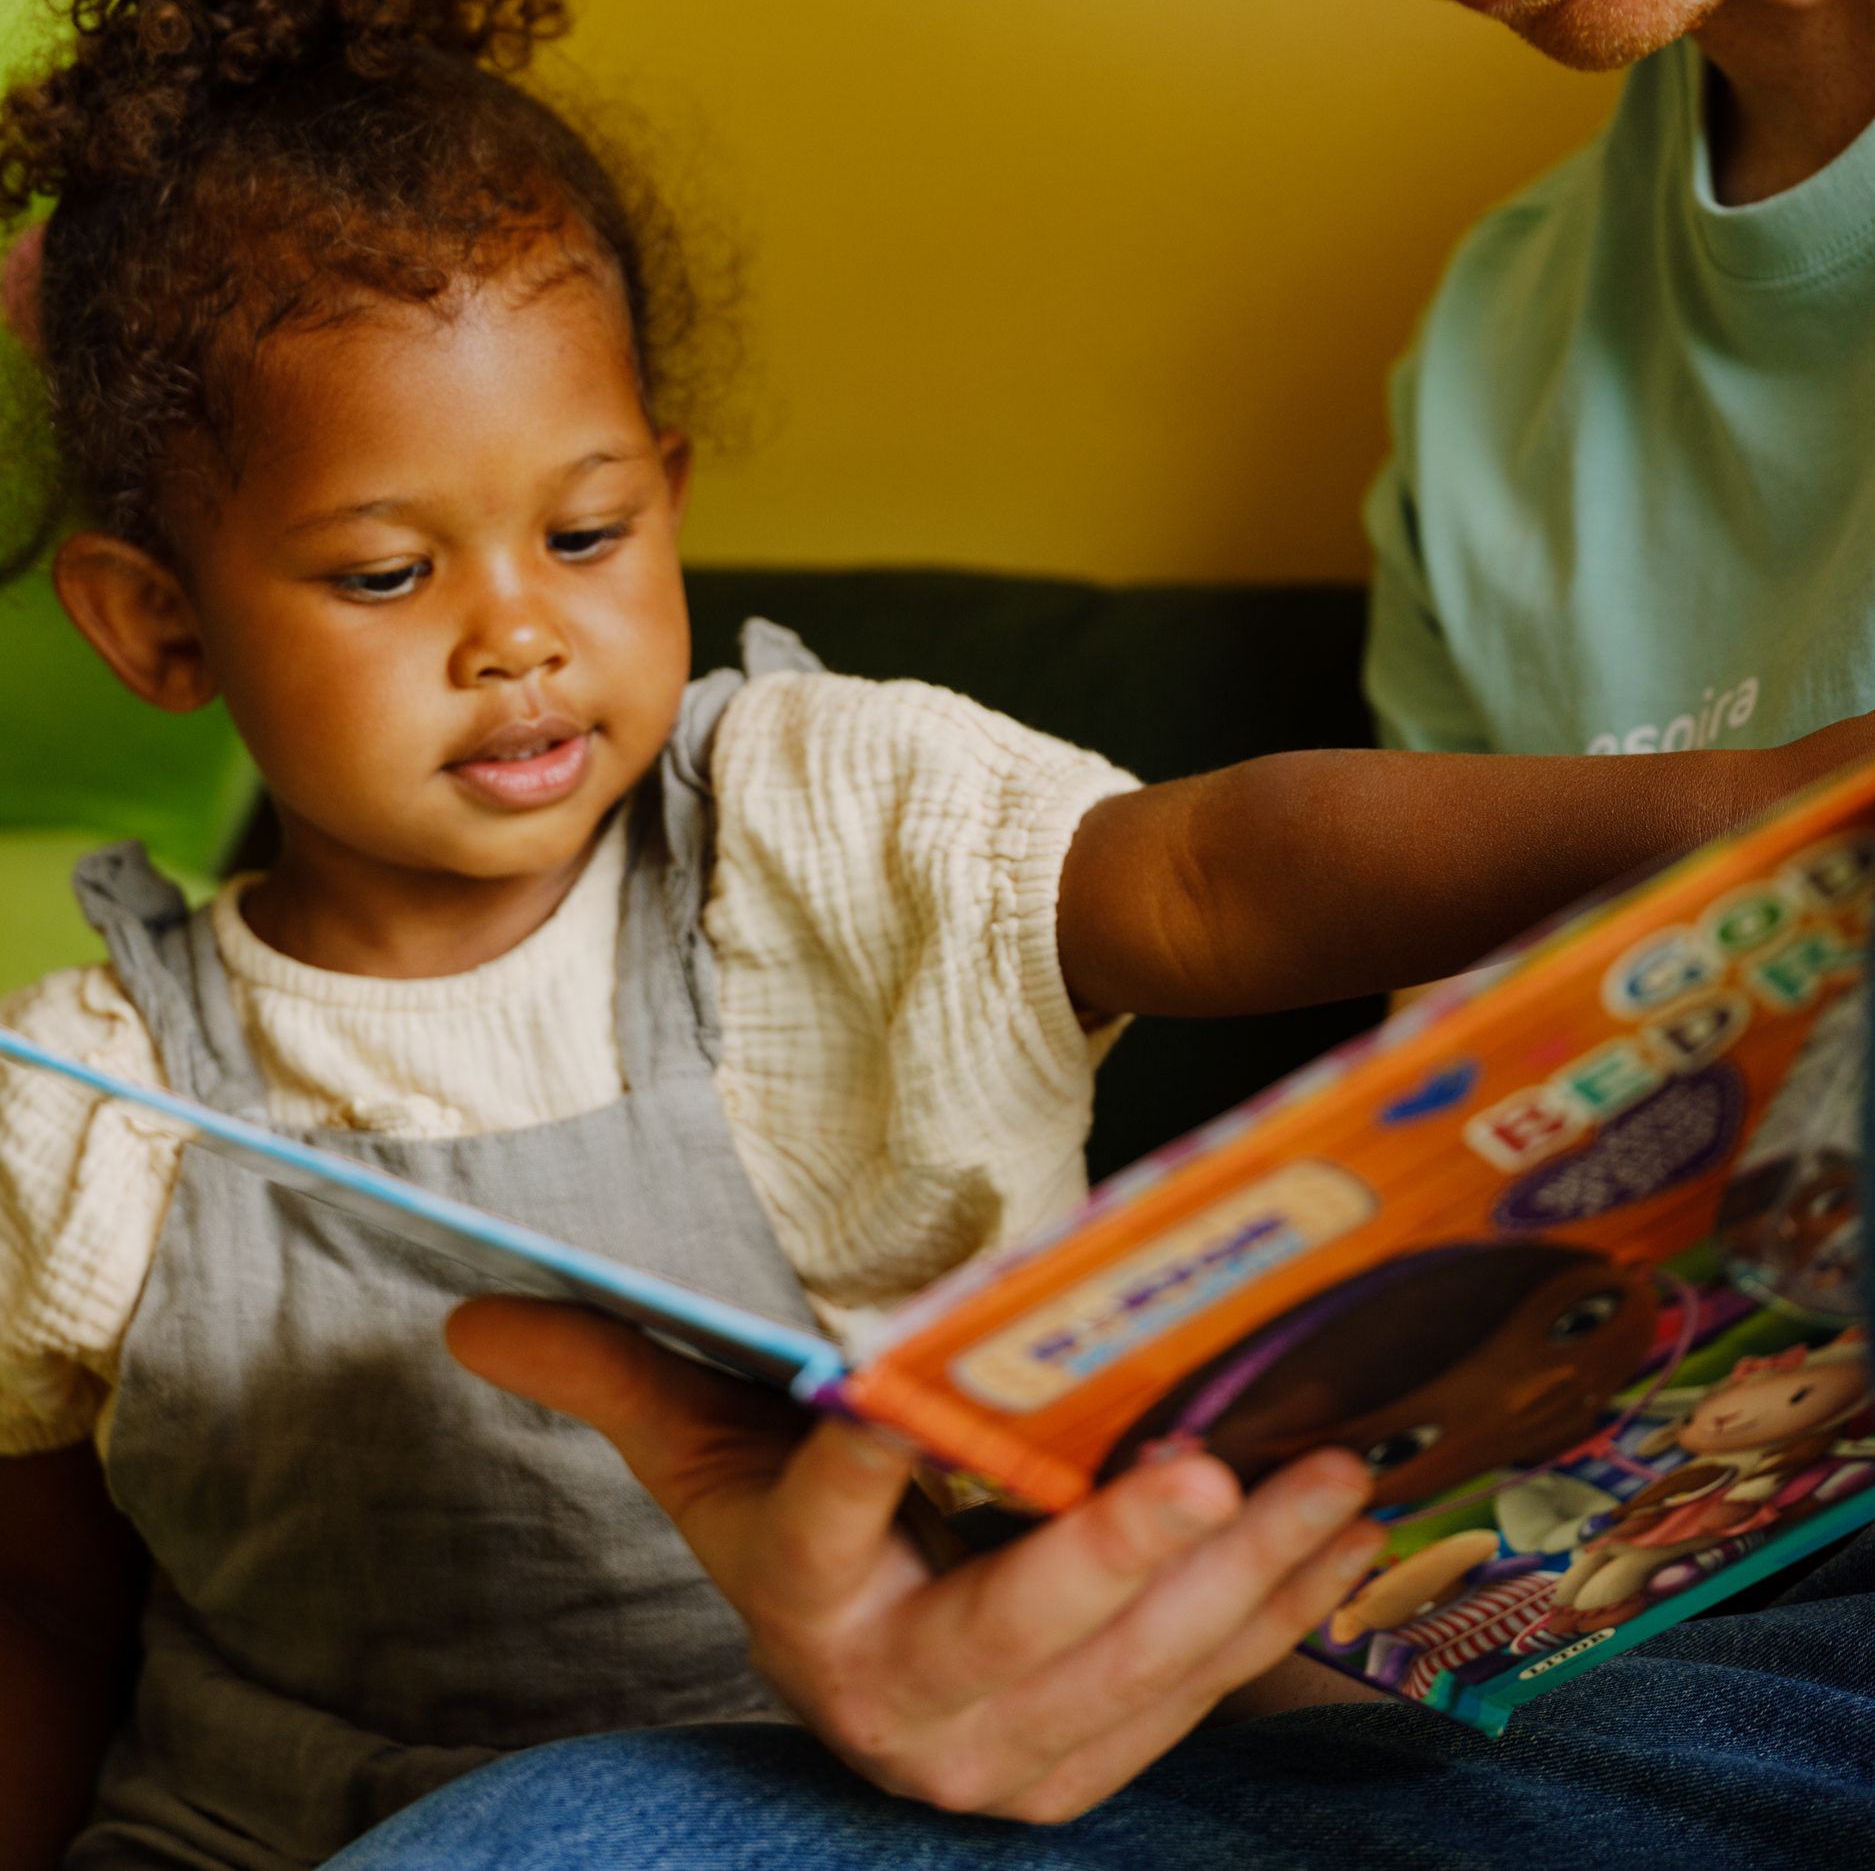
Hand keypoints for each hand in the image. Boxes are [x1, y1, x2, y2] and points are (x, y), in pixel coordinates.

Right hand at [446, 1300, 1384, 1823]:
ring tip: (1326, 1470)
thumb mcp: (700, 1455)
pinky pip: (1204, 1699)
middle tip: (1195, 1467)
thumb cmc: (789, 1535)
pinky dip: (1283, 1619)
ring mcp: (1006, 1756)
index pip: (817, 1524)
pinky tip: (1346, 1532)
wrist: (865, 1681)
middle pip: (1006, 1637)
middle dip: (1107, 1563)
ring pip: (1138, 1674)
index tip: (897, 1398)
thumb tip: (467, 1312)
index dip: (860, 1468)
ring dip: (1245, 1578)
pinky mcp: (1093, 1771)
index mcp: (796, 1602)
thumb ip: (609, 1374)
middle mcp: (898, 1702)